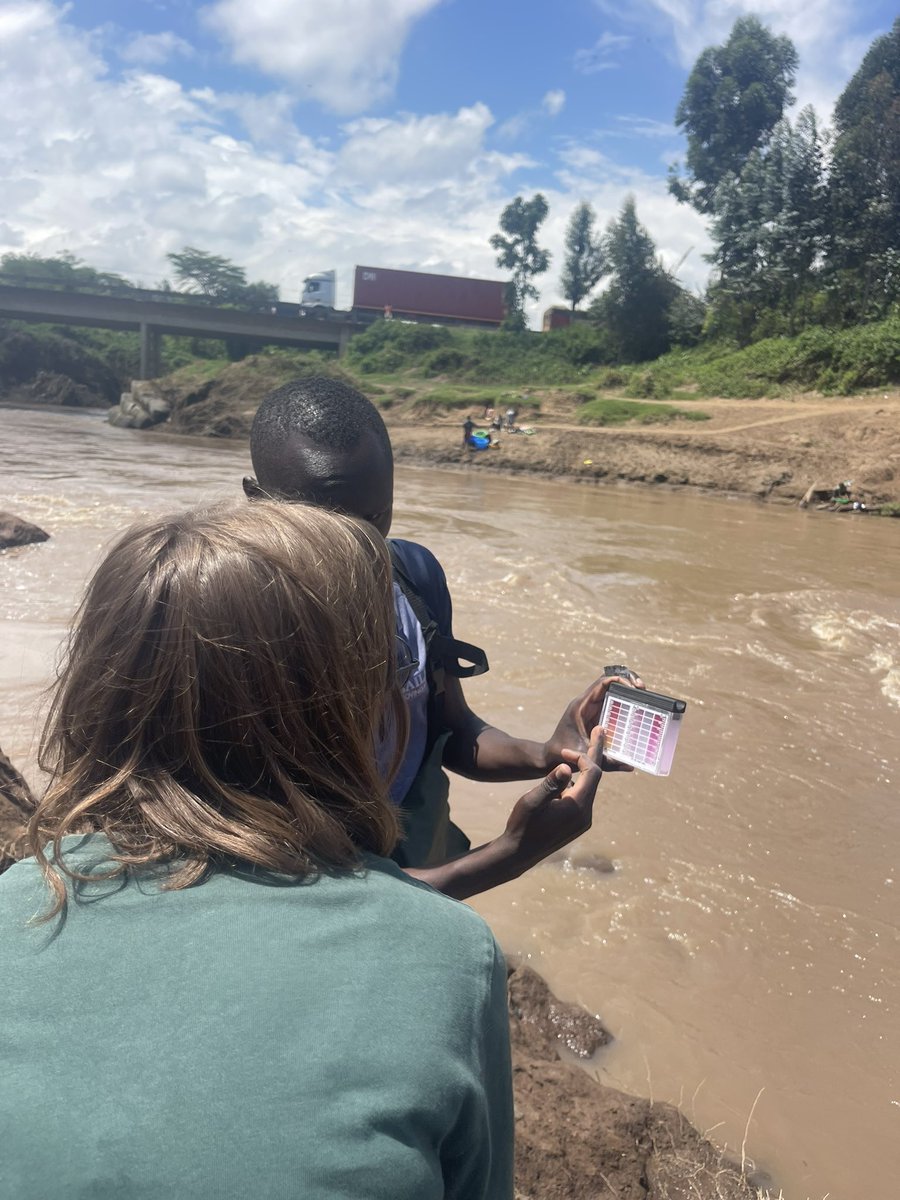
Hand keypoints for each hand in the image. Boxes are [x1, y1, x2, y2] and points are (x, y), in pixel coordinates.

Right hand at [501, 725, 604, 870]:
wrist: (519, 854)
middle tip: (599, 731)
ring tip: (580, 751)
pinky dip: (577, 784)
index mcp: (577, 807)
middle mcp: (585, 814)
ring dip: (582, 770)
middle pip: (594, 778)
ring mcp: (583, 821)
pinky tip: (566, 778)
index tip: (564, 751)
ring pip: (588, 788)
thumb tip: (568, 766)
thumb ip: (550, 784)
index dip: (582, 756)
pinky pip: (582, 798)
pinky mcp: (577, 823)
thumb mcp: (532, 802)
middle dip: (593, 754)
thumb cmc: (522, 826)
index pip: (592, 773)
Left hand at [542, 671, 643, 771]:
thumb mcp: (586, 757)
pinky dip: (624, 706)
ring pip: (612, 693)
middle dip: (628, 682)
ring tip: (644, 699)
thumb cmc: (562, 754)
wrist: (550, 757)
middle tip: (643, 690)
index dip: (620, 680)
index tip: (634, 688)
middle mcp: (587, 703)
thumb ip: (607, 762)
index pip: (602, 683)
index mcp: (581, 705)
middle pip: (610, 683)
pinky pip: (611, 706)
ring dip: (627, 693)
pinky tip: (636, 713)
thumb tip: (630, 766)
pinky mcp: (596, 717)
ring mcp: (592, 709)